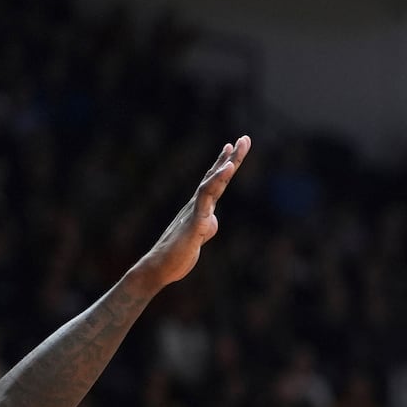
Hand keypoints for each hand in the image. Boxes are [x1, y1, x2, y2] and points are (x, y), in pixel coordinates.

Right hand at [134, 136, 250, 287]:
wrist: (161, 267)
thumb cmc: (179, 252)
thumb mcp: (200, 236)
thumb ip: (207, 224)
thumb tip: (212, 220)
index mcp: (200, 207)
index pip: (214, 181)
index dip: (224, 163)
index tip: (234, 145)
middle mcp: (197, 205)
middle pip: (216, 177)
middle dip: (231, 158)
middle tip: (245, 139)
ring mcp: (195, 212)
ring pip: (210, 186)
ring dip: (223, 168)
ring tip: (234, 151)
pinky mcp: (194, 224)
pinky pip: (205, 203)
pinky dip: (214, 187)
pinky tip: (224, 178)